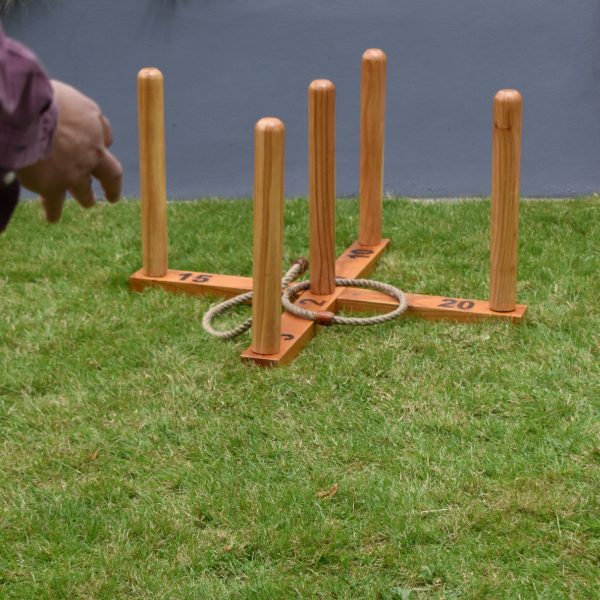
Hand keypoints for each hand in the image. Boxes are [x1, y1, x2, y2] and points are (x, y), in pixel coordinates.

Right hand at [17, 80, 122, 222]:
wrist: (26, 116)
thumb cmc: (40, 97)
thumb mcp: (66, 94)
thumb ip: (76, 109)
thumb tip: (80, 116)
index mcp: (92, 124)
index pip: (105, 134)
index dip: (103, 139)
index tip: (103, 144)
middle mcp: (90, 152)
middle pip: (110, 173)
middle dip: (112, 184)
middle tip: (113, 195)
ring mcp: (74, 173)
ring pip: (85, 193)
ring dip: (86, 198)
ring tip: (87, 203)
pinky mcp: (54, 187)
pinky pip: (55, 204)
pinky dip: (53, 211)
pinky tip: (52, 218)